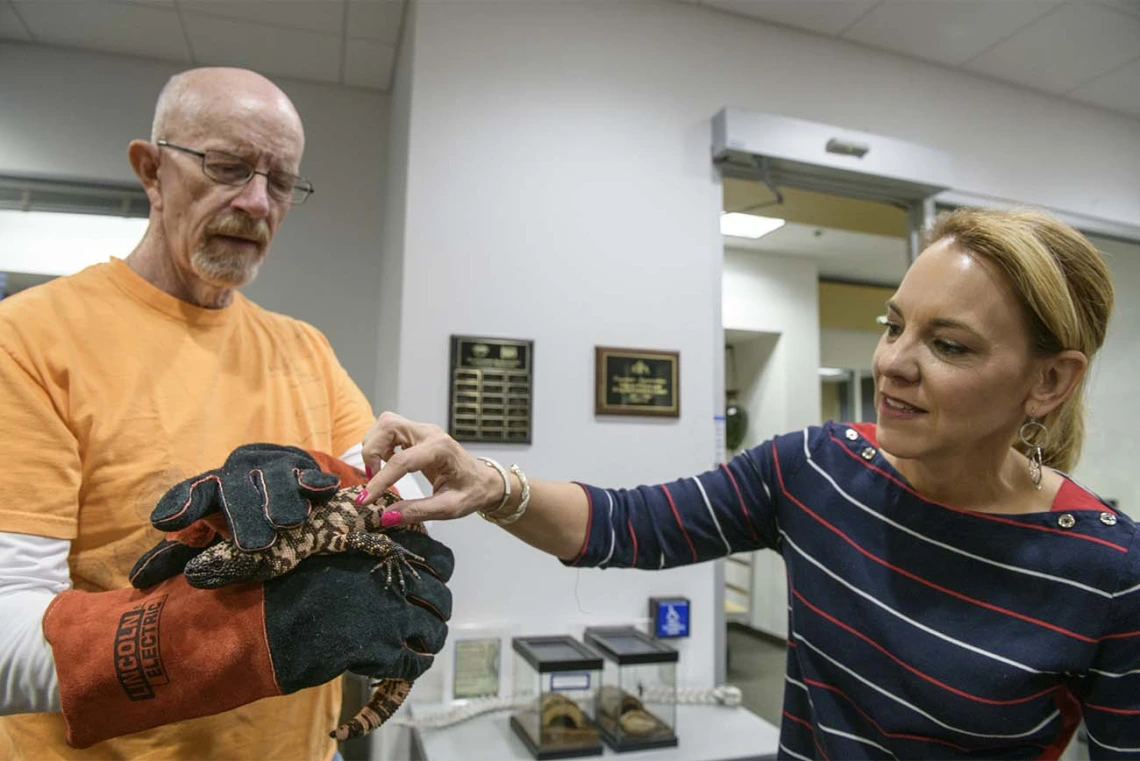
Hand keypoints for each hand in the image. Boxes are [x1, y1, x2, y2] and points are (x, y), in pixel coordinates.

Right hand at [45, 537, 452, 748]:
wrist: (248, 621)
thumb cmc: (274, 583)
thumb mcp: (314, 548)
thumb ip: (353, 549)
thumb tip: (375, 551)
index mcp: (376, 546)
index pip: (436, 553)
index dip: (439, 569)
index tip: (432, 578)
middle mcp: (388, 575)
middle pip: (441, 592)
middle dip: (436, 606)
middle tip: (426, 616)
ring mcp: (387, 612)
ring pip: (434, 629)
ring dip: (427, 638)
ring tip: (414, 645)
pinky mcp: (376, 648)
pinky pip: (412, 663)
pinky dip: (410, 667)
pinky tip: (396, 667)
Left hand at [131, 445, 352, 587]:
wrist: (288, 477)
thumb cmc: (244, 515)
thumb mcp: (212, 533)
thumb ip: (178, 554)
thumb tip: (137, 581)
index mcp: (212, 488)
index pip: (192, 492)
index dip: (180, 504)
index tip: (164, 521)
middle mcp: (239, 473)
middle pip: (236, 489)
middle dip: (243, 514)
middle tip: (253, 545)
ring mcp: (271, 467)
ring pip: (273, 480)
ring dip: (280, 500)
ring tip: (287, 523)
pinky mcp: (302, 467)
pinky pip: (308, 475)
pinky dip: (313, 482)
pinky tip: (322, 491)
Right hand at [359, 412, 502, 523]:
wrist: (485, 481)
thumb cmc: (471, 493)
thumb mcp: (449, 509)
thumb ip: (417, 511)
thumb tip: (385, 517)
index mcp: (441, 450)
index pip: (401, 461)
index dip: (379, 481)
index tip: (364, 500)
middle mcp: (430, 433)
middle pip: (388, 426)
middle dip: (371, 451)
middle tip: (372, 478)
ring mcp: (423, 430)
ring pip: (386, 424)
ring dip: (373, 446)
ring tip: (378, 472)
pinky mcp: (417, 433)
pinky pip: (389, 430)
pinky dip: (380, 445)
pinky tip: (385, 464)